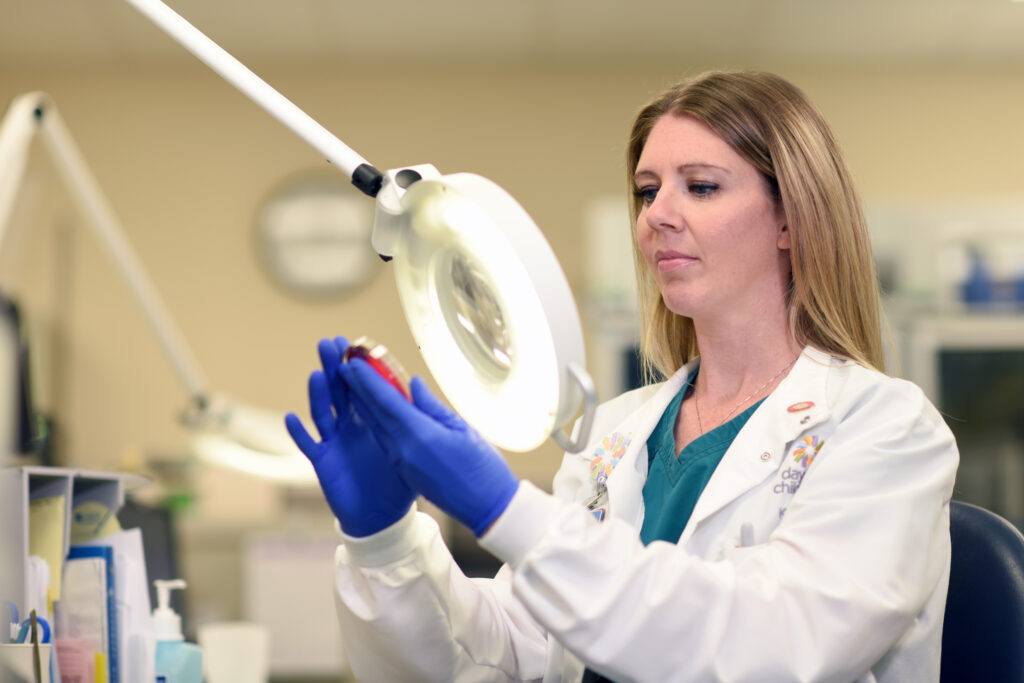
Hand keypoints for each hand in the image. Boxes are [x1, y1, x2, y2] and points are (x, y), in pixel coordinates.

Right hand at [285, 338, 415, 536]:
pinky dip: (299, 433)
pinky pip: (309, 446)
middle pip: (338, 392)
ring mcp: (335, 443)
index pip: (361, 386)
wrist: (385, 517)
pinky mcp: (324, 463)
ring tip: (317, 375)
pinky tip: (292, 418)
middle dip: (333, 368)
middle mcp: (350, 427)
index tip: (350, 343)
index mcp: (371, 420)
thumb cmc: (397, 480)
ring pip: (323, 413)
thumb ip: (417, 413)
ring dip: (318, 394)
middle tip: (327, 343)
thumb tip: (418, 381)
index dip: (355, 366)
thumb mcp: (414, 445)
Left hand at [344, 360, 519, 536]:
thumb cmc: (483, 468)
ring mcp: (402, 463)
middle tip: (342, 364)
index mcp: (420, 436)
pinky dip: (376, 422)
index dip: (368, 379)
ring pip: (377, 428)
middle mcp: (404, 450)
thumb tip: (412, 385)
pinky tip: (372, 413)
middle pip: (375, 413)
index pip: (387, 401)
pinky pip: (385, 441)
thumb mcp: (462, 430)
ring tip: (351, 383)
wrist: (487, 509)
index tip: (352, 361)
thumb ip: (432, 406)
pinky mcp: (405, 472)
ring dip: (362, 405)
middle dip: (357, 387)